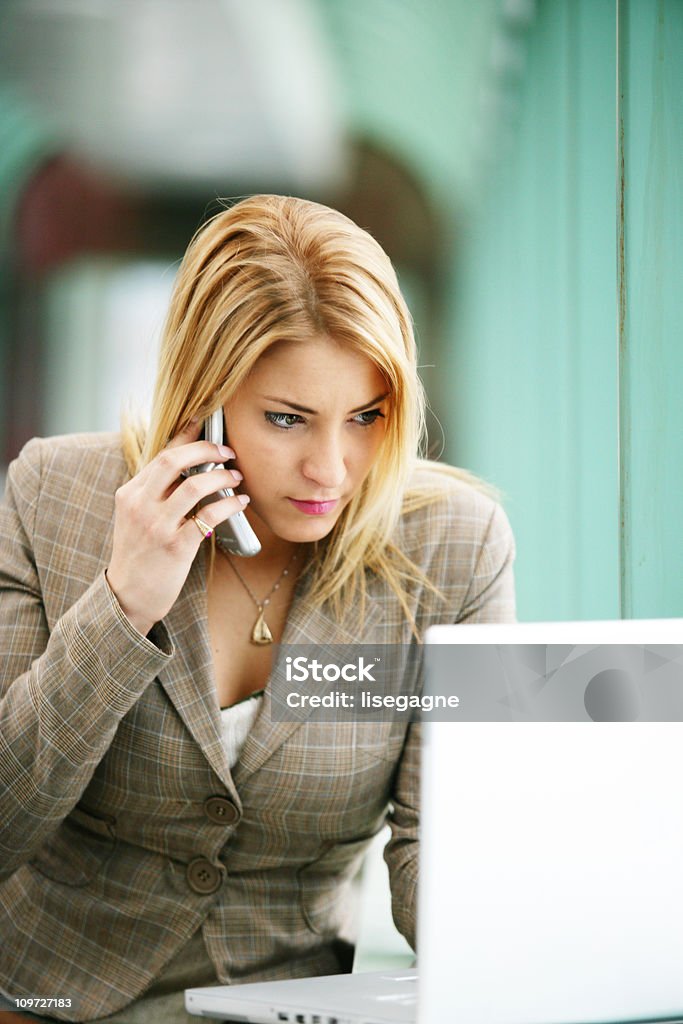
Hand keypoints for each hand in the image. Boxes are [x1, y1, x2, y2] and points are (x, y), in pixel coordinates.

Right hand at [105, 421, 249, 635]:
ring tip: (236, 477)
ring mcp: (157, 525)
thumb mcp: (136, 517)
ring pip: (195, 485)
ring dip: (222, 477)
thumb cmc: (139, 555)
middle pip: (174, 460)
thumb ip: (155, 493)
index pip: (160, 454)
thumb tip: (190, 466)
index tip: (206, 422)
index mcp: (130, 493)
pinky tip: (239, 502)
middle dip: (206, 449)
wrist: (127, 596)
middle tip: (228, 451)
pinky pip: (208, 516)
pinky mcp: (176, 546)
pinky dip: (228, 505)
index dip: (186, 434)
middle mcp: (140, 505)